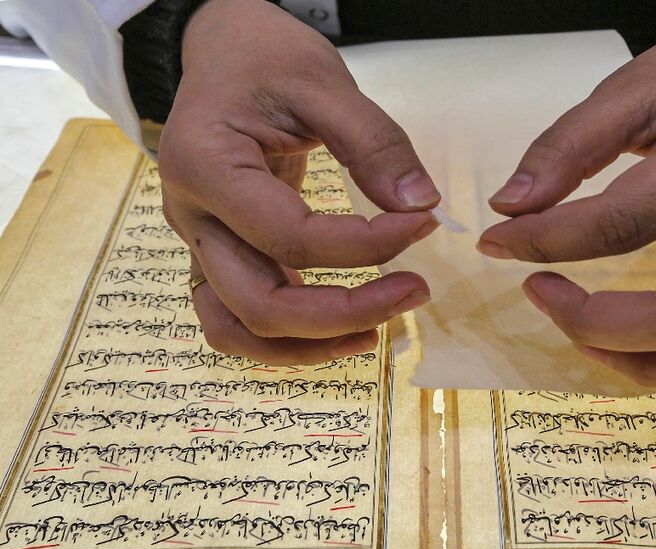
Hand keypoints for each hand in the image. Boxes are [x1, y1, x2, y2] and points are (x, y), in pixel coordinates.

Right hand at [159, 0, 439, 364]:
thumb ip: (374, 143)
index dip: (367, 244)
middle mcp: (190, 216)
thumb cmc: (265, 60)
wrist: (223, 54)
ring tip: (379, 333)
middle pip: (259, 303)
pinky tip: (343, 329)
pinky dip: (287, 340)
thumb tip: (421, 207)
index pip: (291, 235)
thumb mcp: (323, 83)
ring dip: (311, 345)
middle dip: (345, 311)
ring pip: (238, 328)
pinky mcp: (216, 253)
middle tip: (416, 290)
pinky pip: (237, 320)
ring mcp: (198, 241)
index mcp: (205, 165)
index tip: (424, 224)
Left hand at [478, 9, 655, 387]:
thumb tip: (510, 208)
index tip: (495, 241)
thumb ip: (567, 145)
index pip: (628, 222)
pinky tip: (629, 340)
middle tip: (538, 291)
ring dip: (646, 364)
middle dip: (597, 326)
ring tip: (581, 331)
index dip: (548, 242)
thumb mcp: (633, 85)